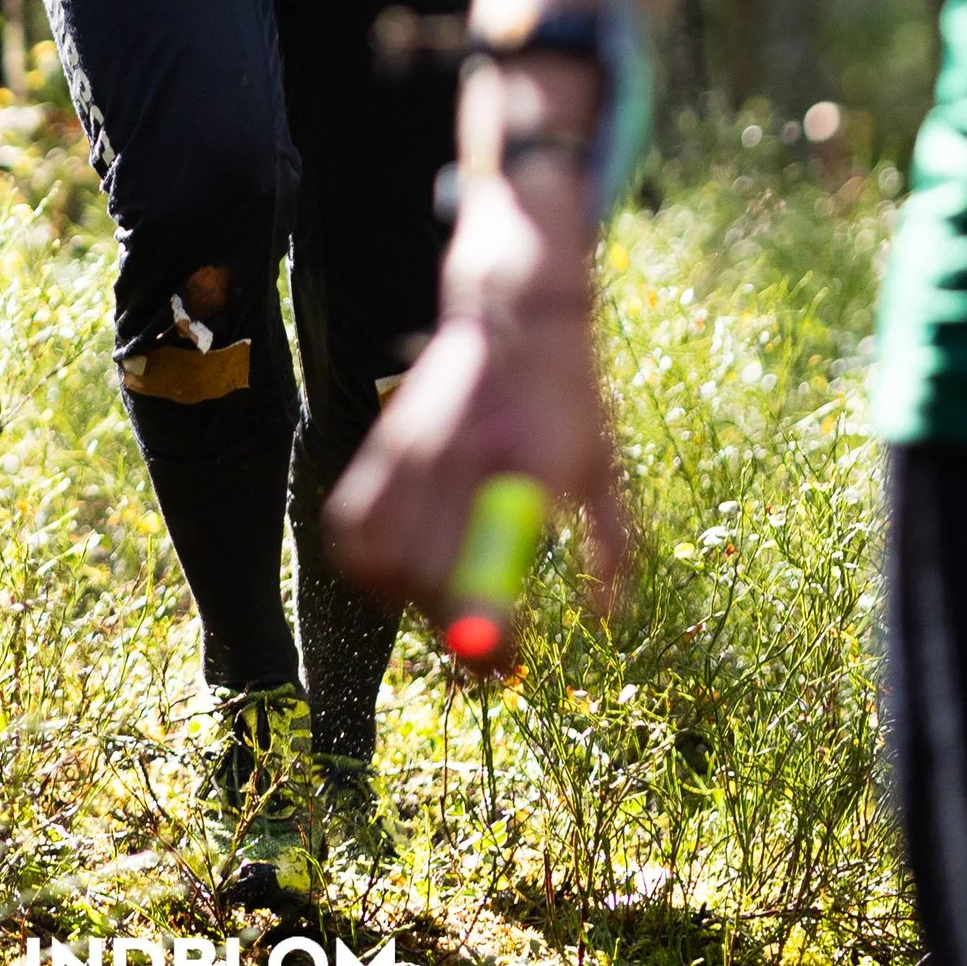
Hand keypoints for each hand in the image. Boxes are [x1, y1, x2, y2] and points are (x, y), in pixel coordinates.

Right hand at [323, 188, 623, 622]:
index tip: (512, 656)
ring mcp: (410, 448)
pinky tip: (406, 565)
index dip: (488, 630)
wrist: (515, 309)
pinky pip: (352, 524)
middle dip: (455, 629)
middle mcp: (455, 461)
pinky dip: (370, 560)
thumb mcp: (606, 465)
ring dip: (411, 599)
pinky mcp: (384, 443)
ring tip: (449, 599)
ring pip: (380, 559)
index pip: (483, 567)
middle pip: (426, 581)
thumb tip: (607, 619)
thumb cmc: (570, 396)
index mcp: (518, 468)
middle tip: (490, 644)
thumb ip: (614, 545)